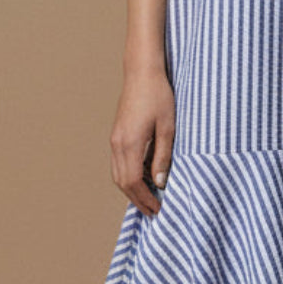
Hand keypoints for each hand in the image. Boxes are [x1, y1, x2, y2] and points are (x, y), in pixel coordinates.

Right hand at [109, 67, 174, 216]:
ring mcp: (115, 139)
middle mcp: (118, 144)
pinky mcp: (117, 134)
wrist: (142, 72)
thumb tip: (160, 183)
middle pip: (123, 182)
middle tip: (153, 211)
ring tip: (149, 198)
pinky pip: (118, 163)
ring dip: (131, 189)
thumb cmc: (159, 96)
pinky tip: (143, 176)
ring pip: (118, 174)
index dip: (145, 199)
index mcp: (130, 143)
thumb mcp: (167, 127)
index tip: (157, 210)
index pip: (134, 182)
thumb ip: (163, 156)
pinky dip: (128, 175)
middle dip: (137, 199)